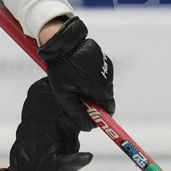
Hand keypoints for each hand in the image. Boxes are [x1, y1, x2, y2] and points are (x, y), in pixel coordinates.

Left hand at [37, 16, 114, 131]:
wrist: (62, 44)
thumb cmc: (62, 69)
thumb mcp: (65, 95)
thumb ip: (77, 113)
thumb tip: (89, 127)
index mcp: (101, 90)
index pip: (109, 109)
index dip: (100, 115)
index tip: (90, 116)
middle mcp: (108, 79)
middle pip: (105, 98)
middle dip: (94, 101)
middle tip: (78, 99)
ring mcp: (107, 67)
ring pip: (102, 85)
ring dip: (92, 88)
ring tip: (75, 82)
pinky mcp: (103, 59)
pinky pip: (100, 73)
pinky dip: (91, 76)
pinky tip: (78, 71)